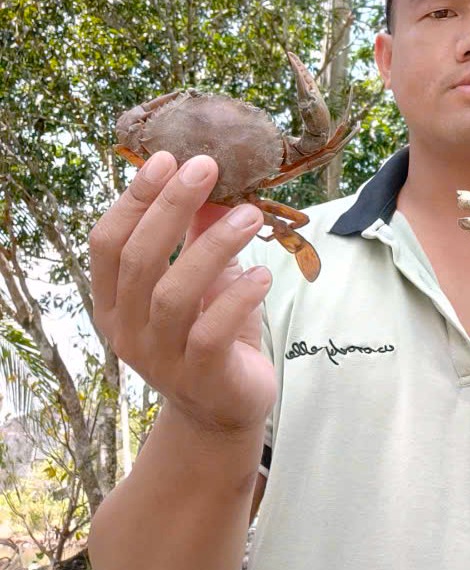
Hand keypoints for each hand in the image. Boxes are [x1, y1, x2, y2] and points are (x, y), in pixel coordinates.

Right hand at [89, 151, 276, 435]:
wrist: (223, 409)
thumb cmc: (209, 335)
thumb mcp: (201, 282)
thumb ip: (198, 239)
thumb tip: (213, 185)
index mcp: (114, 303)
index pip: (107, 244)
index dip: (134, 199)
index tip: (165, 159)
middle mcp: (126, 329)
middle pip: (139, 260)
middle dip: (171, 207)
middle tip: (205, 168)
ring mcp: (160, 357)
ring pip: (174, 293)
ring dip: (214, 246)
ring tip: (250, 214)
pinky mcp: (200, 376)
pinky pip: (211, 331)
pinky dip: (237, 297)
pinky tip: (261, 273)